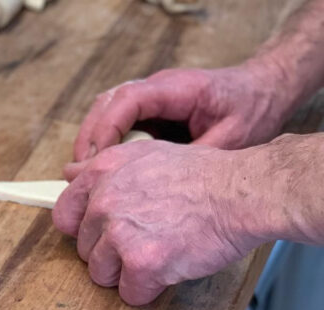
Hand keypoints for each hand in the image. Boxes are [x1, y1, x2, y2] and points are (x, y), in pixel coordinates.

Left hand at [53, 141, 262, 304]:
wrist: (243, 193)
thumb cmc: (204, 176)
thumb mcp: (146, 154)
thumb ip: (102, 168)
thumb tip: (69, 174)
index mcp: (101, 174)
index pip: (64, 215)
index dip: (83, 230)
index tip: (101, 234)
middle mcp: (104, 202)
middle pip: (84, 249)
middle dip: (111, 252)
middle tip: (146, 240)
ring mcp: (120, 233)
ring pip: (101, 274)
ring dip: (126, 273)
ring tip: (158, 254)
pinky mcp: (141, 263)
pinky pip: (129, 294)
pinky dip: (148, 290)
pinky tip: (169, 269)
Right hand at [73, 63, 294, 160]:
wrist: (265, 91)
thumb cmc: (252, 110)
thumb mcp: (231, 140)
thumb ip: (193, 160)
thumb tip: (155, 186)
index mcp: (176, 88)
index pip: (127, 100)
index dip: (106, 130)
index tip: (96, 162)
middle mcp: (156, 88)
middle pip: (107, 105)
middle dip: (90, 140)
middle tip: (79, 175)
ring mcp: (150, 98)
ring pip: (105, 113)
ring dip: (92, 144)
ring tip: (83, 176)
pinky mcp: (149, 111)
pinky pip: (116, 124)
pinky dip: (104, 146)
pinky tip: (100, 172)